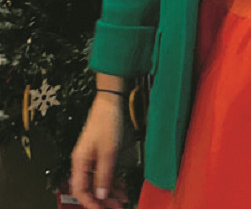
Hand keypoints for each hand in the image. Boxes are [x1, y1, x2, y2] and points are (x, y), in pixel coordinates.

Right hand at [70, 93, 123, 207]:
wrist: (110, 102)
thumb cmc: (106, 122)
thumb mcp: (107, 151)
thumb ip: (104, 175)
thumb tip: (100, 196)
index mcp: (79, 162)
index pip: (80, 191)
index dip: (90, 203)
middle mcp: (82, 162)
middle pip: (89, 188)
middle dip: (102, 200)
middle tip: (116, 207)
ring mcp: (91, 158)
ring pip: (97, 182)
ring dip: (109, 192)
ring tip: (122, 199)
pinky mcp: (99, 154)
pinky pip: (103, 173)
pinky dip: (112, 181)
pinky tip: (121, 187)